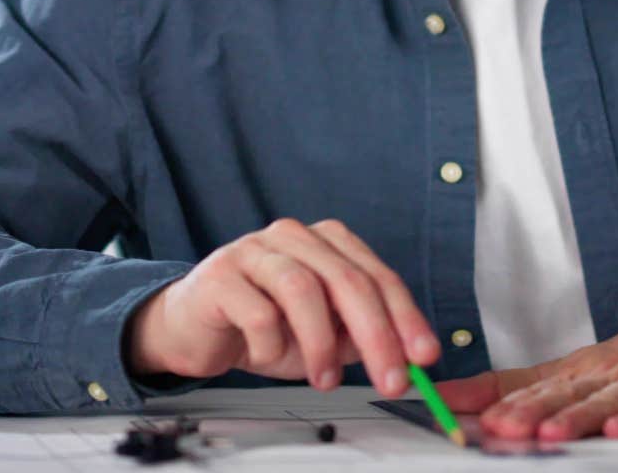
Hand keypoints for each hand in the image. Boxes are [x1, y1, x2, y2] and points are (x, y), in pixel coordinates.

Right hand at [125, 218, 439, 396]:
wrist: (193, 329)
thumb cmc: (262, 327)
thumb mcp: (321, 336)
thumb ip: (357, 336)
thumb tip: (403, 354)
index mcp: (327, 242)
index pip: (377, 275)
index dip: (405, 317)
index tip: (424, 356)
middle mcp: (294, 236)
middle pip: (346, 279)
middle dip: (377, 334)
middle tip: (391, 380)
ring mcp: (254, 249)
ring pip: (303, 288)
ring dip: (321, 343)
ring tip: (326, 380)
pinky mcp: (220, 274)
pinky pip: (258, 312)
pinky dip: (270, 344)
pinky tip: (265, 356)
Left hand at [433, 287, 617, 440]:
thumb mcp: (573, 370)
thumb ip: (517, 388)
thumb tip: (456, 400)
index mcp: (572, 370)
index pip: (523, 386)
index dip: (485, 399)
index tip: (448, 408)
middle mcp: (600, 372)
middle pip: (559, 393)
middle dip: (526, 411)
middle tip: (496, 426)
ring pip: (601, 400)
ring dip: (574, 416)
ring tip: (548, 433)